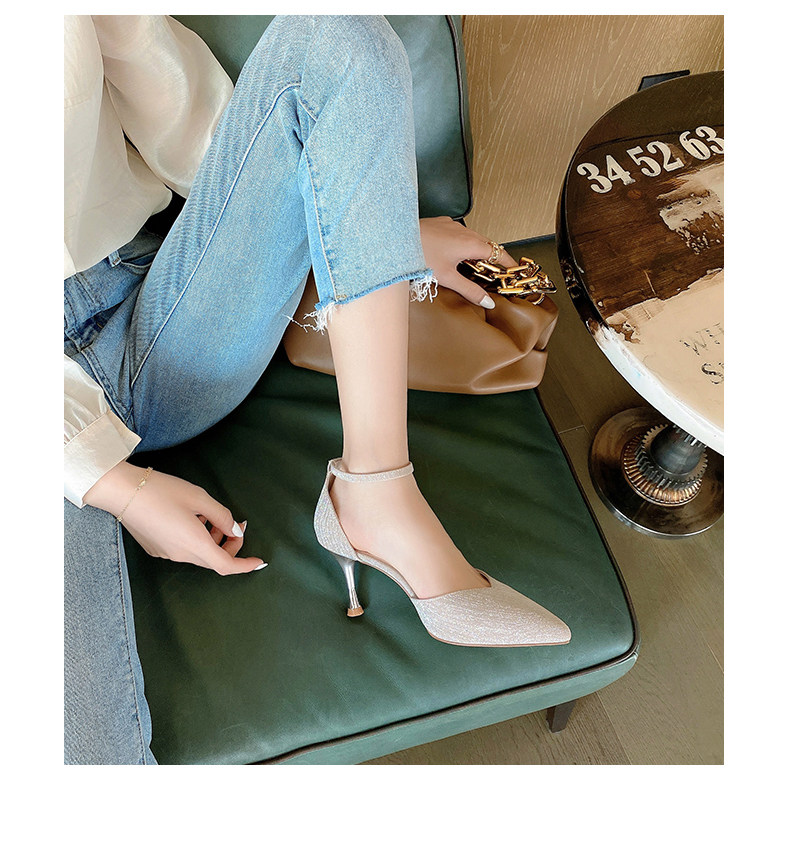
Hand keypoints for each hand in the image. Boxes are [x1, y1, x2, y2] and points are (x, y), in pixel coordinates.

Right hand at [83, 461, 266, 575]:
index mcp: (194, 544)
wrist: (121, 492)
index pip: (226, 565)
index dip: (245, 566)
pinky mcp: (156, 548)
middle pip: (214, 560)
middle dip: (230, 546)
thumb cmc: (161, 491)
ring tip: (211, 516)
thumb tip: (236, 529)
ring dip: (213, 541)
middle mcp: (180, 554)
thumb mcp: (199, 498)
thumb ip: (222, 515)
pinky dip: (196, 539)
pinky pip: (184, 549)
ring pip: (199, 554)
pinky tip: (191, 518)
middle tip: (236, 524)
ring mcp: (166, 553)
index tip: (259, 562)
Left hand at [419, 216, 516, 307]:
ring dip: (477, 251)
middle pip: (487, 244)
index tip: (514, 271)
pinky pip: (459, 233)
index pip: (498, 253)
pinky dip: (463, 244)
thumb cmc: (419, 256)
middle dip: (493, 258)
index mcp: (470, 243)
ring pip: (472, 237)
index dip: (508, 263)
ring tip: (475, 266)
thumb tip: (488, 302)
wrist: (396, 239)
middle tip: (496, 273)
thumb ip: (470, 290)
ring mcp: (451, 225)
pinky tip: (454, 254)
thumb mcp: (448, 278)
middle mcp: (464, 230)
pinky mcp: (440, 223)